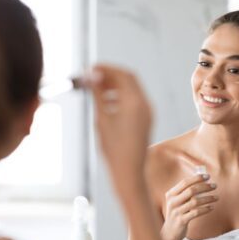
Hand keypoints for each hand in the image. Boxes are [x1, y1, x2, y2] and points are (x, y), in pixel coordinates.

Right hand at [87, 64, 151, 182]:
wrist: (129, 171)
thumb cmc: (114, 149)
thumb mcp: (102, 119)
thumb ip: (97, 95)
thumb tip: (91, 76)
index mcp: (134, 102)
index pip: (122, 74)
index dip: (106, 68)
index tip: (92, 68)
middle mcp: (145, 104)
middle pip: (129, 79)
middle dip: (111, 75)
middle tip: (93, 76)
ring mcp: (147, 112)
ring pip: (132, 89)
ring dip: (115, 85)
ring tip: (97, 89)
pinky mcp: (146, 119)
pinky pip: (135, 100)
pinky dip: (121, 96)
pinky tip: (107, 102)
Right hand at [161, 175, 217, 239]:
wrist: (170, 232)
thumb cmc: (177, 213)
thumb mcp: (177, 202)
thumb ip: (185, 193)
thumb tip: (202, 182)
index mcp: (170, 194)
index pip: (185, 182)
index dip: (197, 178)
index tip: (208, 177)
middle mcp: (172, 202)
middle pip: (191, 190)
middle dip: (205, 187)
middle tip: (215, 186)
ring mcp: (176, 211)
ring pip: (195, 201)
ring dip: (208, 198)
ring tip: (216, 197)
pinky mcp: (181, 220)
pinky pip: (196, 213)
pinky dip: (205, 209)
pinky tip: (212, 207)